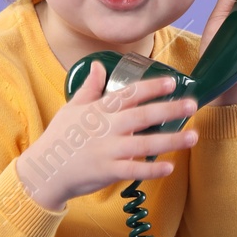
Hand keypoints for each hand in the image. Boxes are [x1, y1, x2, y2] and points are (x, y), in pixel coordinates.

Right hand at [14, 60, 198, 211]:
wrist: (44, 170)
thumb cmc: (59, 137)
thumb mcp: (72, 108)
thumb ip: (90, 87)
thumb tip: (99, 65)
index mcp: (99, 110)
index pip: (128, 94)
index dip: (151, 87)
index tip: (172, 82)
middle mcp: (106, 128)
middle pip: (142, 115)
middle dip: (169, 109)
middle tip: (192, 105)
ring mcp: (107, 150)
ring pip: (144, 143)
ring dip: (171, 140)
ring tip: (193, 136)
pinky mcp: (107, 171)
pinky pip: (133, 169)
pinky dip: (152, 169)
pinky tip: (170, 167)